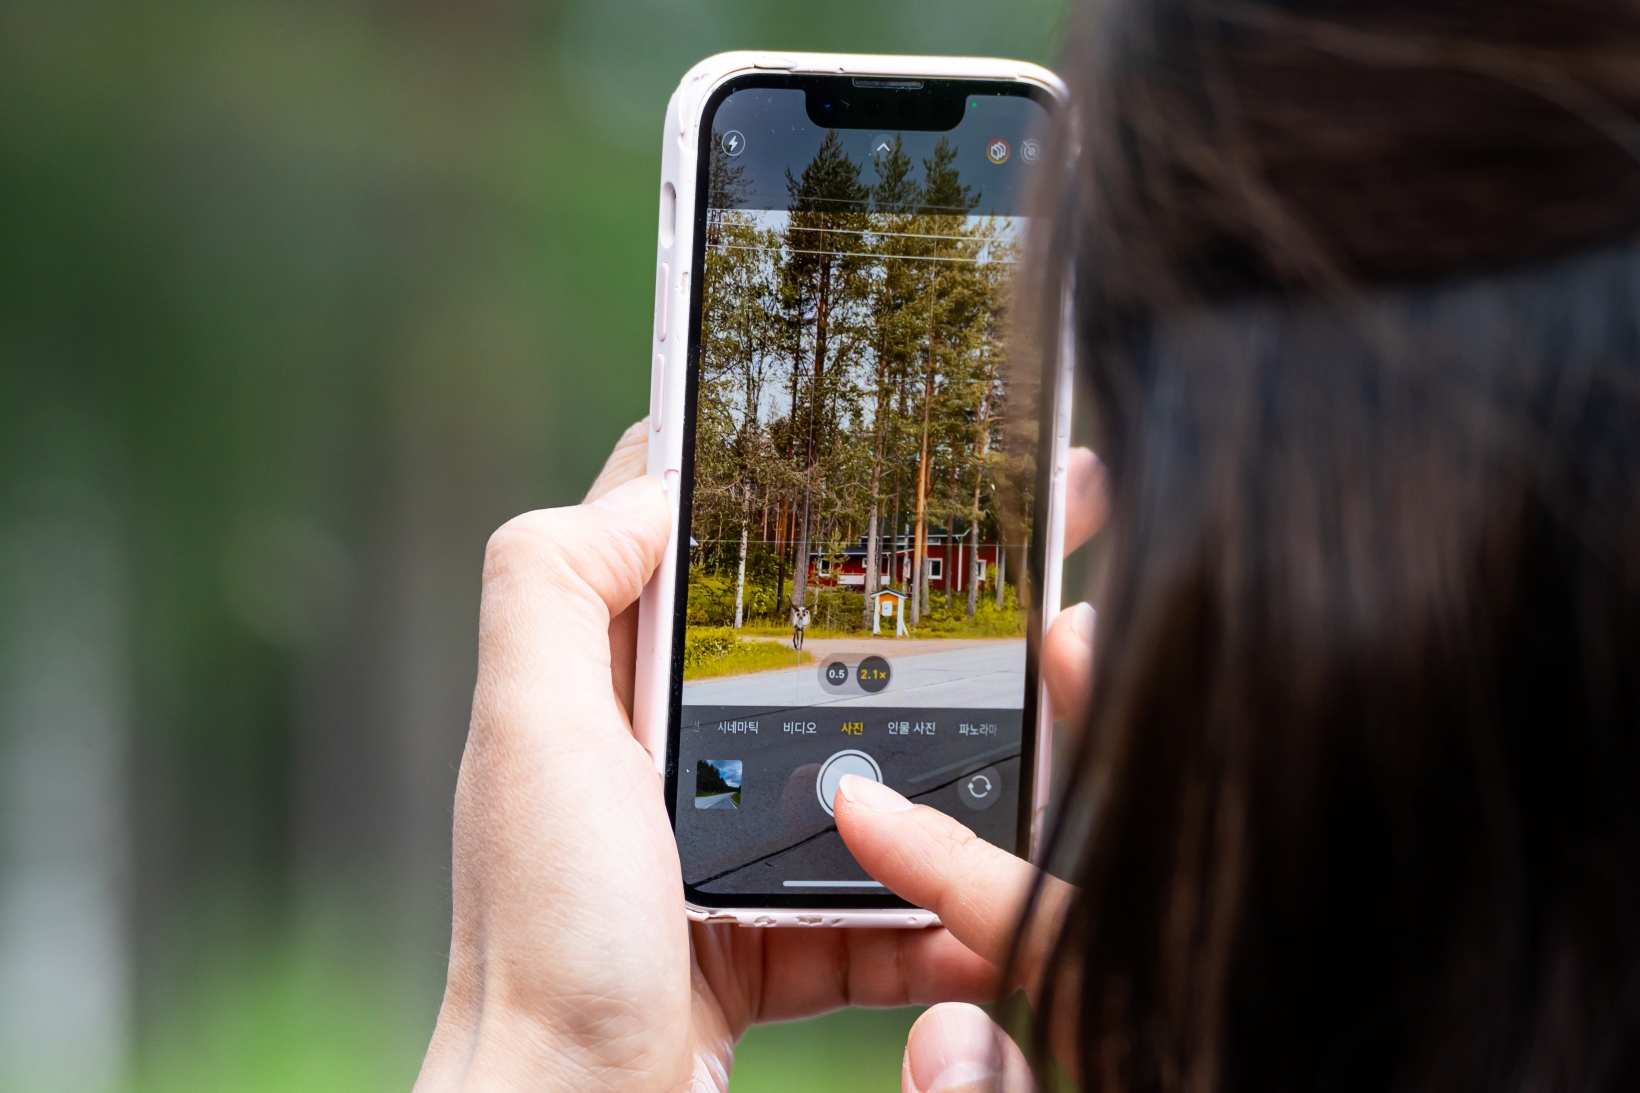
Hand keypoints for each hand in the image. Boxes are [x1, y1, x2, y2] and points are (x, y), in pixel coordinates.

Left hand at [413, 426, 1105, 1092]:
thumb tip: (648, 488)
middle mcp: (663, 760)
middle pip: (804, 651)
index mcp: (607, 690)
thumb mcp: (533, 734)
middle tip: (1031, 555)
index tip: (874, 441)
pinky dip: (939, 907)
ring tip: (1056, 712)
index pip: (688, 545)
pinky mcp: (774, 939)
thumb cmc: (546, 941)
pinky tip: (998, 901)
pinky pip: (880, 900)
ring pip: (864, 775)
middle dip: (911, 607)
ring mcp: (723, 851)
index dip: (771, 481)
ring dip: (952, 759)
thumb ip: (553, 589)